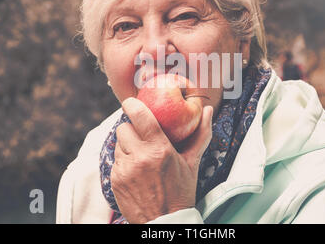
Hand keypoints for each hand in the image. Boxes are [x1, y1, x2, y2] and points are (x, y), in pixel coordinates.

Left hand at [110, 97, 212, 223]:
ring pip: (118, 144)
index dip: (132, 105)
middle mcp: (140, 158)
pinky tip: (136, 170)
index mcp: (160, 150)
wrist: (164, 222)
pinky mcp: (115, 180)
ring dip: (127, 145)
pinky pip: (115, 160)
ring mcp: (125, 170)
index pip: (140, 117)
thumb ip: (201, 134)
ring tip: (141, 155)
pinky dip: (123, 161)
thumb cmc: (181, 191)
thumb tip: (208, 111)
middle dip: (131, 128)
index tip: (131, 102)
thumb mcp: (193, 163)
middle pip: (123, 128)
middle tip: (141, 135)